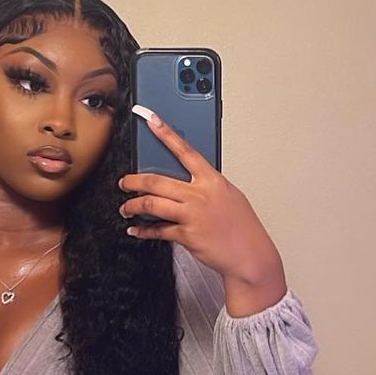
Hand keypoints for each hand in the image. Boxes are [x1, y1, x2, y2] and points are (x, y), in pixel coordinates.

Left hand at [118, 109, 283, 288]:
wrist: (250, 255)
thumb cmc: (242, 226)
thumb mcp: (229, 196)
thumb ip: (207, 186)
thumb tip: (187, 182)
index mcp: (212, 180)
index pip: (185, 150)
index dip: (166, 133)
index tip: (150, 120)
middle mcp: (200, 194)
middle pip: (156, 180)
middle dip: (133, 181)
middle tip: (124, 182)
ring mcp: (192, 214)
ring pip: (151, 204)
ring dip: (132, 206)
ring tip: (126, 208)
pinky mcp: (186, 235)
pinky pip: (158, 230)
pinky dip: (144, 231)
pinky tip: (137, 230)